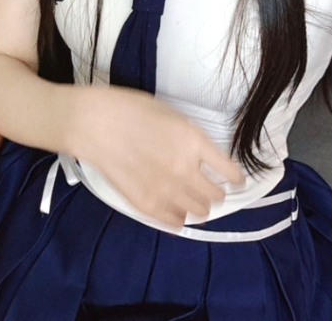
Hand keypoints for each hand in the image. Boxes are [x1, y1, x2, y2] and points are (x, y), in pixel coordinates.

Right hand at [73, 86, 244, 227]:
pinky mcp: (146, 205)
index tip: (236, 180)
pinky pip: (174, 223)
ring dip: (199, 207)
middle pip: (216, 196)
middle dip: (216, 193)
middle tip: (210, 188)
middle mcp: (186, 170)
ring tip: (192, 200)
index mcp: (194, 141)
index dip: (235, 177)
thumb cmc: (131, 109)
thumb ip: (190, 137)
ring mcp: (166, 190)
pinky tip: (176, 212)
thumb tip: (202, 155)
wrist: (94, 123)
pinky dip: (179, 219)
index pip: (229, 171)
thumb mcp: (171, 114)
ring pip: (199, 212)